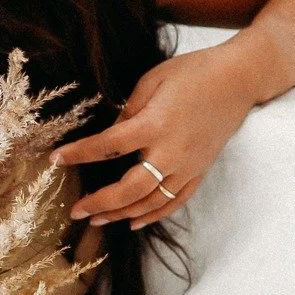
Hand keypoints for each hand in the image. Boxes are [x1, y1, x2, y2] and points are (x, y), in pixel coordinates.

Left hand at [53, 43, 259, 229]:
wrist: (239, 79)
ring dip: (121, 214)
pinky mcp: (200, 171)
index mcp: (155, 124)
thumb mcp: (152, 81)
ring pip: (151, 202)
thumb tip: (110, 135)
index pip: (109, 146)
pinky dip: (154, 214)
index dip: (79, 154)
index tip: (55, 160)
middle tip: (75, 210)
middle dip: (99, 202)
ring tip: (96, 219)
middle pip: (130, 188)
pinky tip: (134, 222)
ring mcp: (188, 166)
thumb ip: (128, 111)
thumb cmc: (193, 72)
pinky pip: (175, 201)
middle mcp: (172, 152)